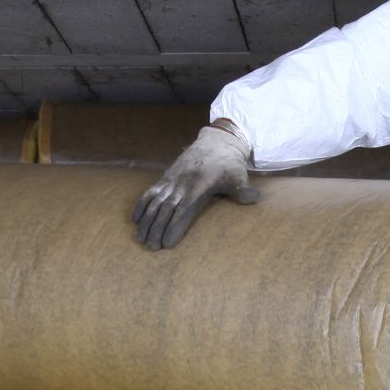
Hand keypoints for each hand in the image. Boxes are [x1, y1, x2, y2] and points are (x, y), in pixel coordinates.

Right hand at [132, 124, 258, 249]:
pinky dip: (141, 205)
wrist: (215, 142)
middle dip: (157, 228)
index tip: (168, 242)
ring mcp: (172, 180)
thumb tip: (253, 199)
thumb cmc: (229, 164)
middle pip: (166, 209)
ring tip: (141, 238)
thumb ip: (243, 189)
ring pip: (156, 202)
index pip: (184, 209)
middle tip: (152, 247)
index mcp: (199, 186)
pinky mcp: (166, 177)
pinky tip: (136, 220)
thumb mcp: (239, 175)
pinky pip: (150, 191)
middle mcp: (182, 184)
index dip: (175, 226)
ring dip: (147, 221)